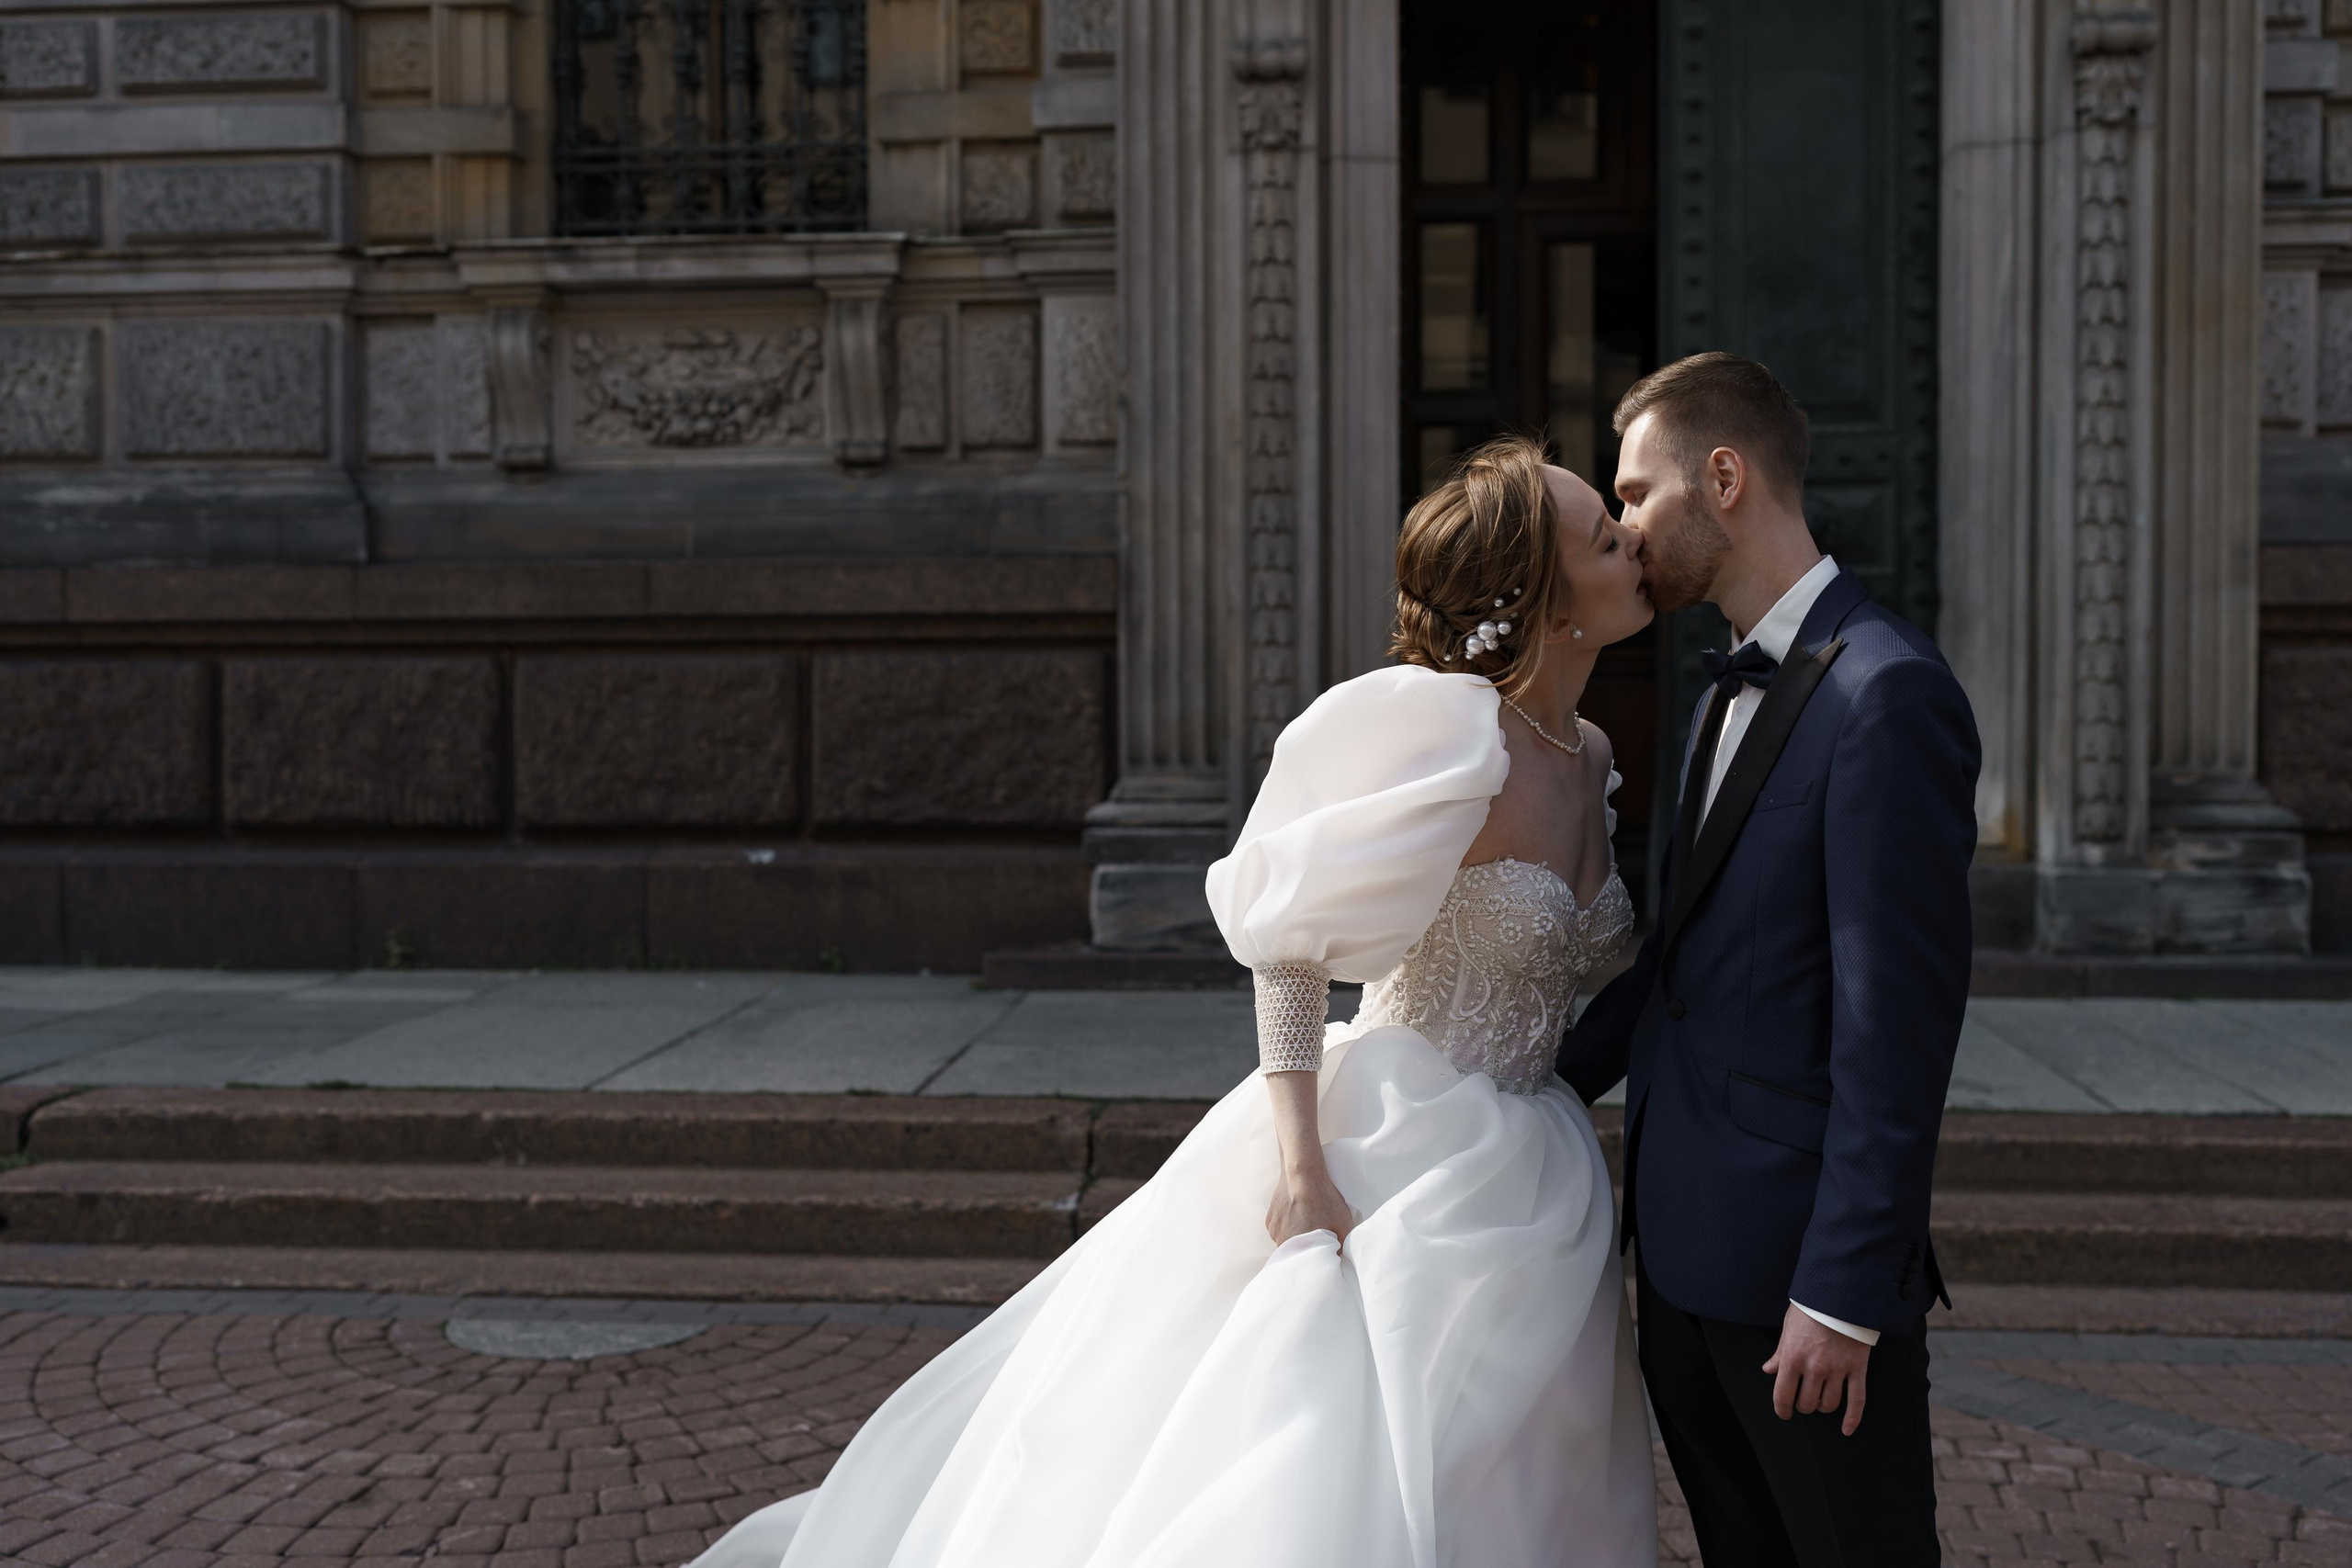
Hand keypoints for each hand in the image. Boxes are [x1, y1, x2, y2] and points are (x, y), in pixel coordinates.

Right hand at [1265, 1165, 1353, 1249]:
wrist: (1303, 1173)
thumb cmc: (1322, 1198)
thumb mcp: (1343, 1223)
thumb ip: (1342, 1245)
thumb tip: (1339, 1256)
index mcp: (1296, 1246)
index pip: (1305, 1261)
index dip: (1315, 1257)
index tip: (1323, 1248)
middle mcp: (1279, 1240)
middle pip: (1295, 1251)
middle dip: (1305, 1246)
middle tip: (1317, 1233)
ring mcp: (1272, 1228)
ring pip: (1286, 1240)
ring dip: (1295, 1235)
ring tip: (1307, 1220)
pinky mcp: (1270, 1217)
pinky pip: (1279, 1228)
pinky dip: (1288, 1225)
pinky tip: (1298, 1213)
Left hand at [1762, 1303, 1870, 1434]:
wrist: (1841, 1294)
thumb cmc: (1811, 1309)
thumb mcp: (1788, 1327)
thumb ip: (1780, 1353)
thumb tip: (1769, 1370)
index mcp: (1792, 1357)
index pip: (1782, 1395)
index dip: (1782, 1409)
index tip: (1784, 1413)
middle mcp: (1814, 1367)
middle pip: (1807, 1403)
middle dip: (1803, 1405)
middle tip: (1803, 1399)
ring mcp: (1837, 1369)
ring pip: (1828, 1404)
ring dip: (1822, 1406)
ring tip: (1820, 1398)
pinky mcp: (1857, 1368)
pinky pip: (1856, 1400)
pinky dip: (1852, 1418)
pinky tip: (1846, 1429)